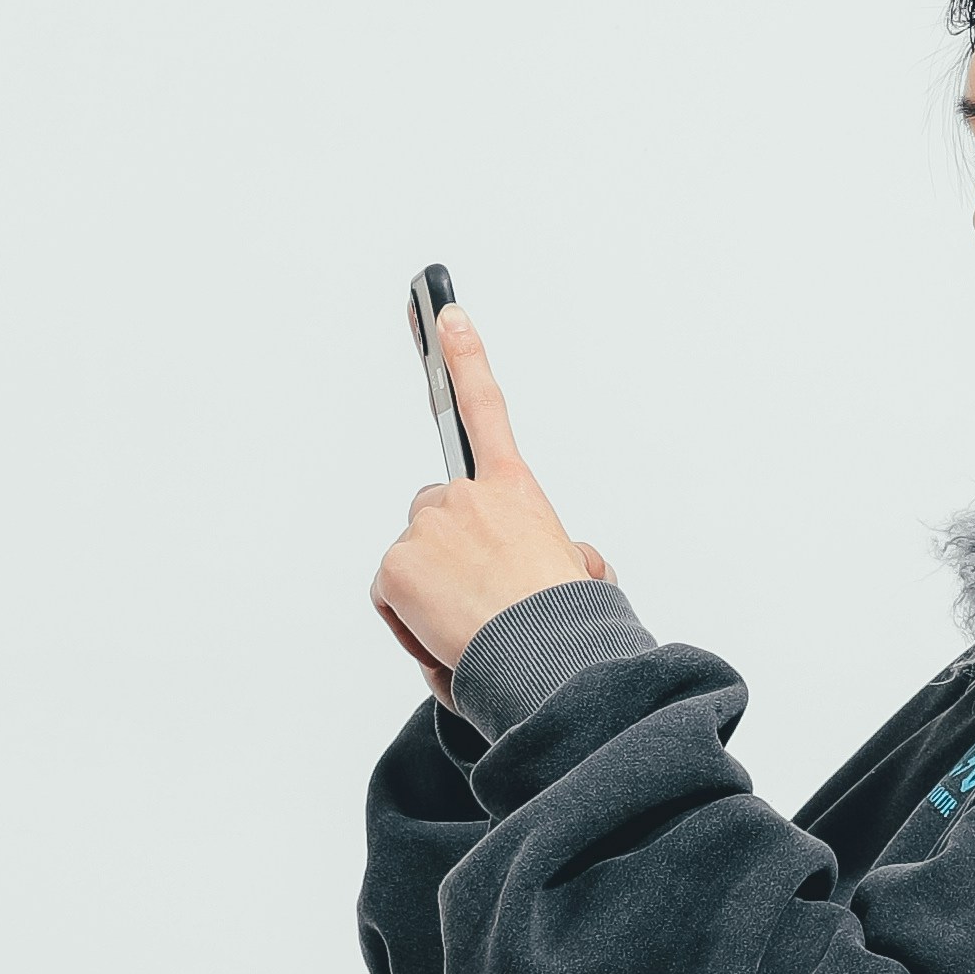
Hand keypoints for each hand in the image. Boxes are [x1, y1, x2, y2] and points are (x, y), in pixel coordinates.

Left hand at [371, 303, 612, 691]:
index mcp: (516, 491)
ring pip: (413, 561)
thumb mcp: (582, 576)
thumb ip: (569, 556)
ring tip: (471, 625)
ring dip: (431, 593)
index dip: (465, 356)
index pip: (485, 408)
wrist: (548, 659)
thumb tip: (579, 565)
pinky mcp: (396, 566)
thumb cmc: (567, 626)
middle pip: (433, 513)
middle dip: (445, 550)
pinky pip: (392, 598)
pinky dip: (412, 623)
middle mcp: (467, 497)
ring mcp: (427, 528)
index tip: (445, 314)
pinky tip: (447, 637)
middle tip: (477, 595)